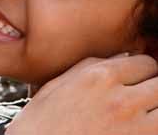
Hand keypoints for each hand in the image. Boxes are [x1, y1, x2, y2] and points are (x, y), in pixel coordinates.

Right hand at [6, 54, 157, 134]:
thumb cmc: (41, 122)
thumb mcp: (58, 84)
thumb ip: (90, 66)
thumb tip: (118, 59)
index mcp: (100, 77)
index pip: (146, 63)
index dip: (143, 72)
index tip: (138, 81)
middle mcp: (120, 99)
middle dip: (153, 89)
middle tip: (141, 98)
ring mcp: (133, 126)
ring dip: (156, 110)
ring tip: (140, 115)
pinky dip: (151, 128)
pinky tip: (137, 128)